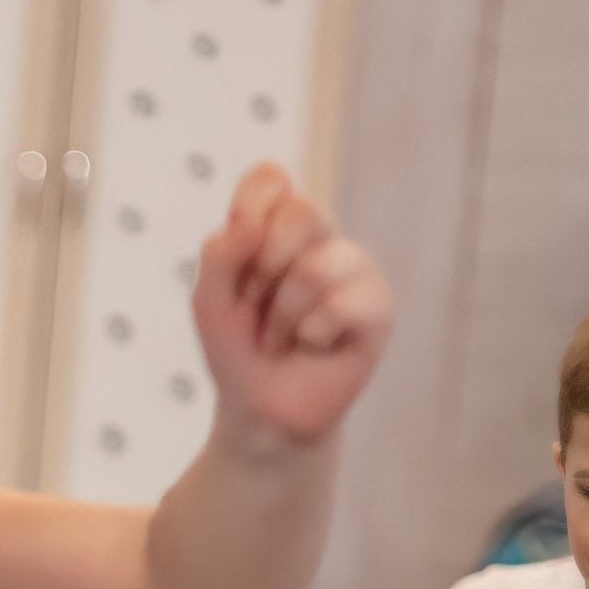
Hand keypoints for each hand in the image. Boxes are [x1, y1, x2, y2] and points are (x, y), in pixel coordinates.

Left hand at [191, 168, 392, 450]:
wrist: (260, 409)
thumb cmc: (237, 348)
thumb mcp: (209, 300)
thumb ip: (220, 254)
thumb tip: (251, 225)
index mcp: (280, 227)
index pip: (271, 179)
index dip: (249, 207)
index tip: (237, 250)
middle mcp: (323, 240)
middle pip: (302, 211)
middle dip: (264, 268)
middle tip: (258, 304)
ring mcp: (356, 271)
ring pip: (317, 266)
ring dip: (284, 314)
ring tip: (283, 336)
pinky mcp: (379, 308)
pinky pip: (344, 304)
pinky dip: (312, 332)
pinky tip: (313, 345)